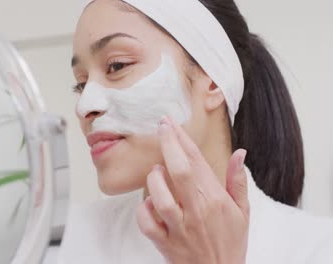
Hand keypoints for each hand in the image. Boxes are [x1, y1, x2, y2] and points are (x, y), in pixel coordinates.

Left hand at [136, 117, 249, 263]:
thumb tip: (240, 152)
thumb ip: (238, 182)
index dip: (182, 139)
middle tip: (161, 126)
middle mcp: (197, 212)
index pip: (197, 162)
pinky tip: (149, 203)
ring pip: (160, 197)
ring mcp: (180, 228)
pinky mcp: (166, 244)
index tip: (170, 123)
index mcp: (216, 200)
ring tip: (156, 171)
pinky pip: (146, 223)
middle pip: (179, 171)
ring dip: (155, 179)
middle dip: (168, 144)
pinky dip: (143, 210)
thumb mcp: (243, 212)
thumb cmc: (230, 243)